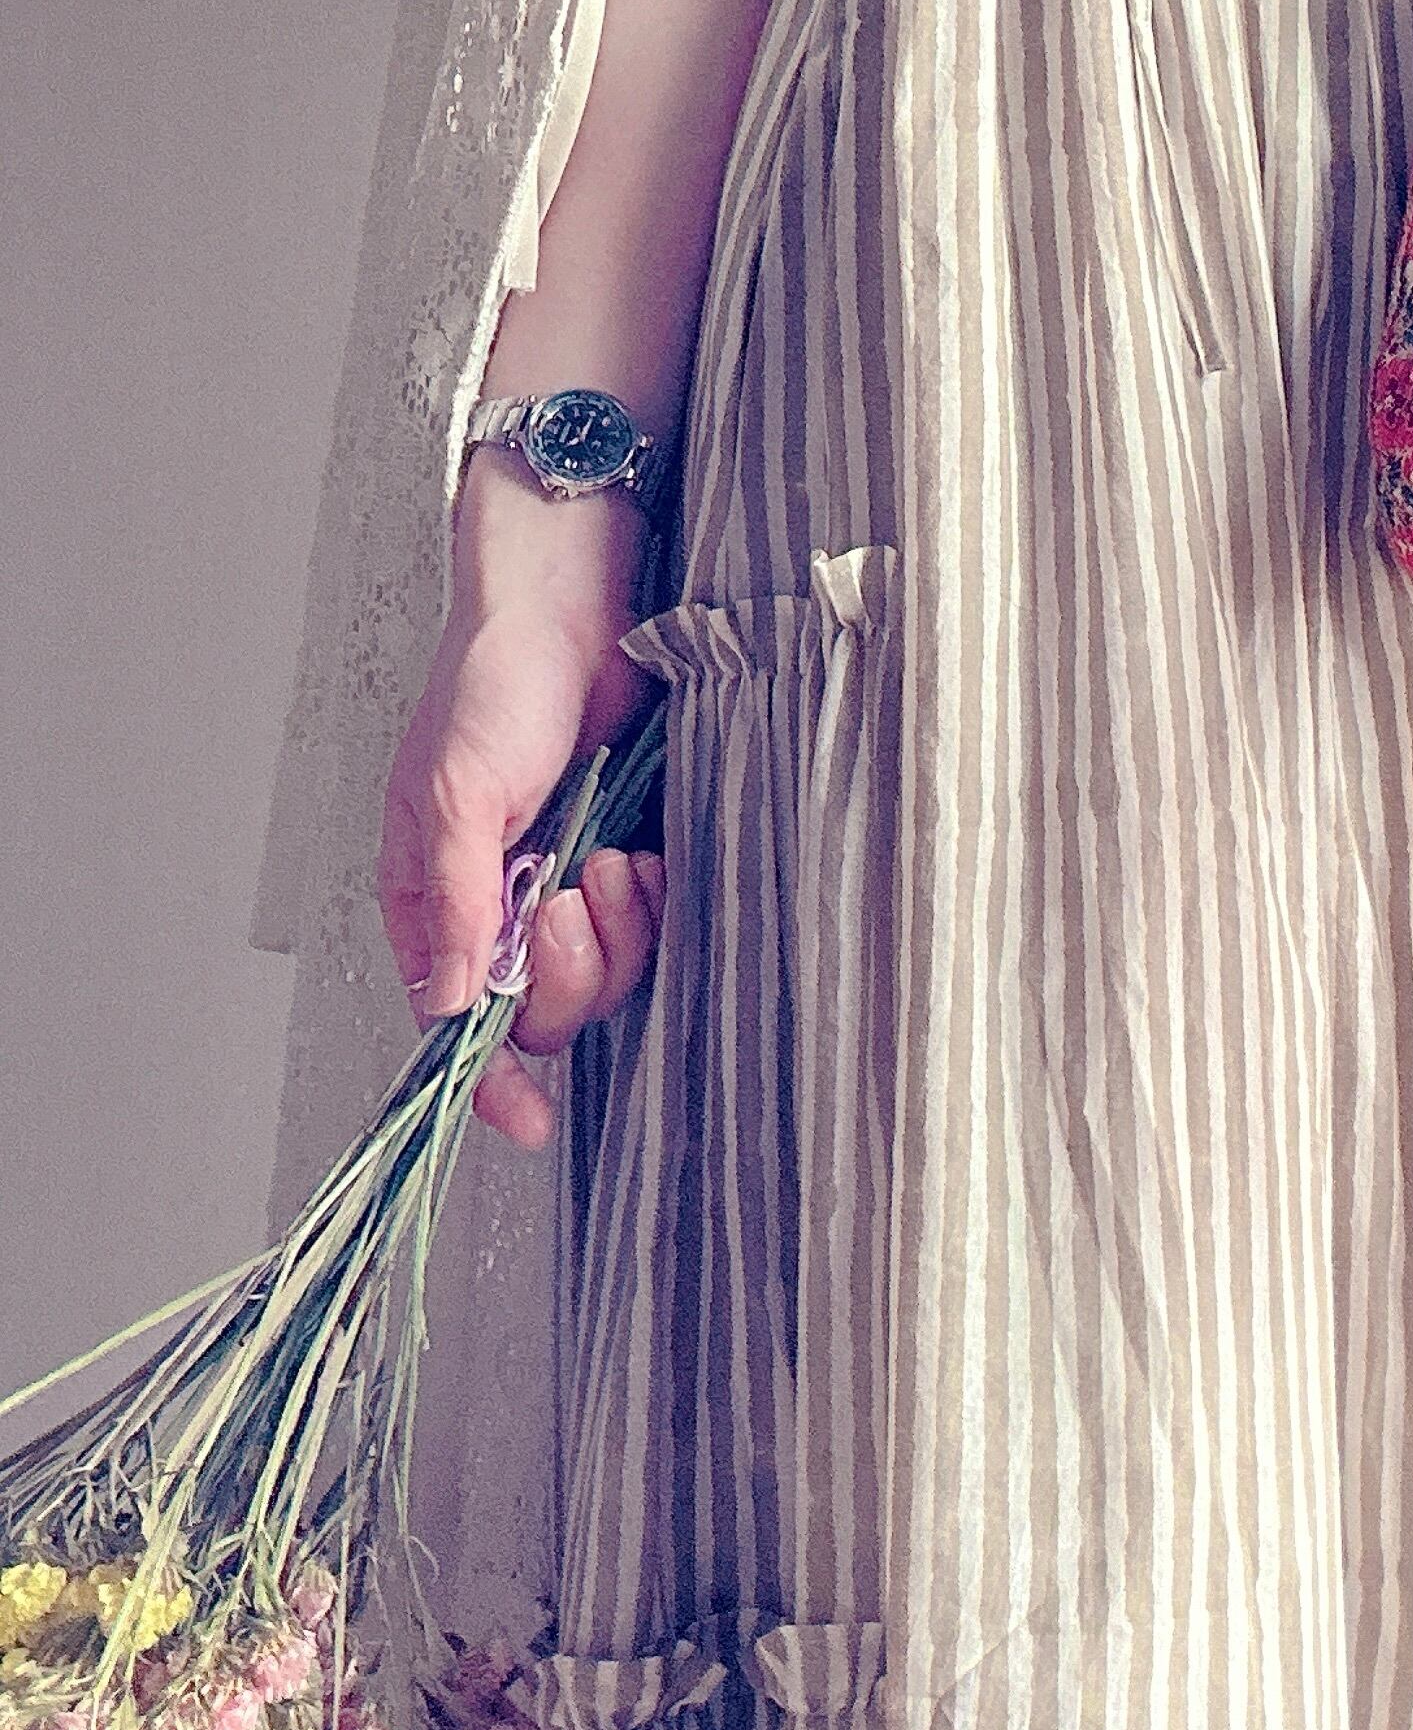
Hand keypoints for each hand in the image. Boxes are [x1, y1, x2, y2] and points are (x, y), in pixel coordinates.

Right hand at [375, 463, 666, 1149]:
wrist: (573, 607)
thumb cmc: (492, 686)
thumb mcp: (454, 795)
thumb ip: (458, 906)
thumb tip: (454, 1006)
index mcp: (439, 903)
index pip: (457, 1024)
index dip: (488, 1081)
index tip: (527, 1123)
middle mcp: (502, 908)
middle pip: (544, 1011)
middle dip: (569, 968)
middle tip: (571, 892)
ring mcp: (569, 886)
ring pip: (607, 976)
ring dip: (616, 929)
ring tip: (609, 857)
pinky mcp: (630, 861)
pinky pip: (655, 927)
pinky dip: (654, 901)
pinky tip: (644, 851)